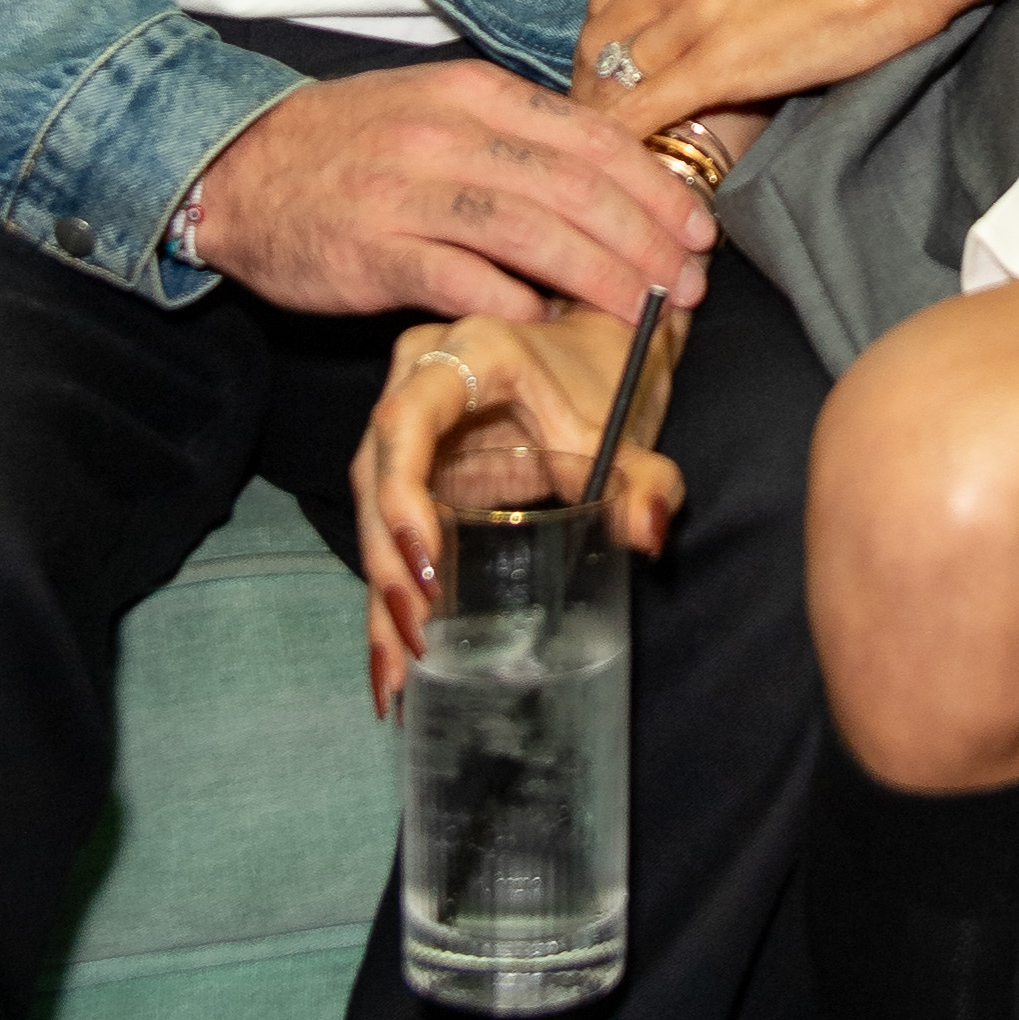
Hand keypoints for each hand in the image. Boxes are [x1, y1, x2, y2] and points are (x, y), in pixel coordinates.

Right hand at [199, 63, 715, 326]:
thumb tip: (611, 186)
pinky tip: (554, 326)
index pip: (590, 136)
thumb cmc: (354, 145)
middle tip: (690, 282)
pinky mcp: (376, 253)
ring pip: (534, 234)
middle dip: (647, 240)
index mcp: (475, 93)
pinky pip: (464, 280)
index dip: (654, 187)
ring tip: (648, 311)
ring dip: (603, 278)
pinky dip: (518, 304)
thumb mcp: (438, 112)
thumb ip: (518, 140)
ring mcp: (410, 193)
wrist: (240, 168)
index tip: (698, 229)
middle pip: (576, 188)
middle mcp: (448, 135)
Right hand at [356, 304, 685, 710]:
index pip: (407, 420)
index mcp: (471, 351)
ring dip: (379, 590)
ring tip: (393, 674)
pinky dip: (388, 590)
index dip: (402, 494)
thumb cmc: (606, 379)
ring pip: (370, 505)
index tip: (427, 568)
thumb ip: (646, 480)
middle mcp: (420, 376)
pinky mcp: (409, 462)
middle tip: (414, 637)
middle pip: (375, 473)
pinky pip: (386, 521)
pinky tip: (391, 658)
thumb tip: (647, 532)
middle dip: (387, 562)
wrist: (596, 345)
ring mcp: (406, 418)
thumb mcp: (627, 427)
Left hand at [575, 0, 966, 132]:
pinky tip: (633, 168)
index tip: (601, 92)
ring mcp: (697, 9)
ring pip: (617, 77)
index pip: (606, 2)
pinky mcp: (726, 57)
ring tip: (613, 164)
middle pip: (598, 40)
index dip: (595, 56)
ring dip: (606, 124)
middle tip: (598, 138)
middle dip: (589, 92)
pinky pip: (650, 106)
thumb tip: (694, 7)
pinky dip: (630, 140)